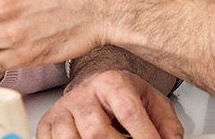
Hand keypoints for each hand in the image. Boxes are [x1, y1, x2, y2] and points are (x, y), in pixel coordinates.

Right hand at [37, 70, 182, 138]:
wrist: (95, 85)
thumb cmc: (123, 95)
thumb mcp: (151, 101)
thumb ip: (165, 122)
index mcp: (112, 82)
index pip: (128, 111)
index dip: (144, 136)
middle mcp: (85, 93)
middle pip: (96, 132)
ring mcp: (64, 108)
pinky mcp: (49, 122)